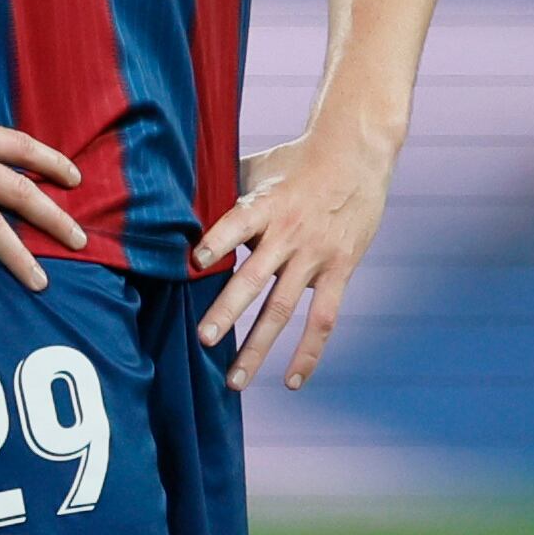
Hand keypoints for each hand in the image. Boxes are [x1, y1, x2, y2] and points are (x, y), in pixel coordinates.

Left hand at [192, 121, 399, 391]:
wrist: (354, 153)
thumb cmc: (295, 159)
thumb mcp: (258, 166)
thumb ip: (225, 189)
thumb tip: (179, 206)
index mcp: (266, 203)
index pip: (238, 221)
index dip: (218, 240)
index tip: (195, 260)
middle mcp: (289, 233)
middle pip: (255, 277)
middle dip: (228, 310)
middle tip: (203, 338)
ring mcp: (315, 256)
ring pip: (284, 308)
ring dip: (258, 346)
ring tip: (234, 379)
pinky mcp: (339, 271)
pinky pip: (323, 319)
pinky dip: (308, 352)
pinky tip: (291, 381)